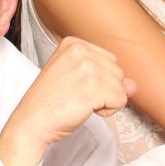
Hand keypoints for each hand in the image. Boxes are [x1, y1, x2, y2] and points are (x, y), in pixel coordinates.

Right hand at [0, 36, 135, 165]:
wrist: (30, 122)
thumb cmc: (50, 103)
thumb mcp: (77, 79)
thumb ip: (106, 76)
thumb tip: (133, 85)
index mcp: (73, 43)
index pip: (109, 60)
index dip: (98, 80)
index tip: (74, 86)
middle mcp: (80, 50)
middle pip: (118, 71)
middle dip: (104, 90)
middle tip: (76, 97)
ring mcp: (86, 68)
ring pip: (121, 87)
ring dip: (106, 101)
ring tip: (79, 103)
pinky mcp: (92, 88)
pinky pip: (120, 101)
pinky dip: (107, 111)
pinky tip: (85, 110)